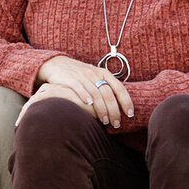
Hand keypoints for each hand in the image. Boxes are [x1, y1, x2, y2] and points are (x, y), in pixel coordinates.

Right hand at [17, 56, 133, 129]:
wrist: (57, 64)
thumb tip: (119, 106)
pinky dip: (85, 96)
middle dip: (114, 111)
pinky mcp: (70, 79)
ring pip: (96, 94)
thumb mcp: (95, 77)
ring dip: (102, 109)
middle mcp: (95, 74)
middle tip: (116, 124)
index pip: (119, 88)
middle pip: (108, 94)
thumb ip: (105, 87)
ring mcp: (82, 76)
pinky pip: (79, 88)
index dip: (126, 101)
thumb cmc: (79, 74)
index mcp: (104, 73)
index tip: (130, 114)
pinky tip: (88, 105)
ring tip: (105, 121)